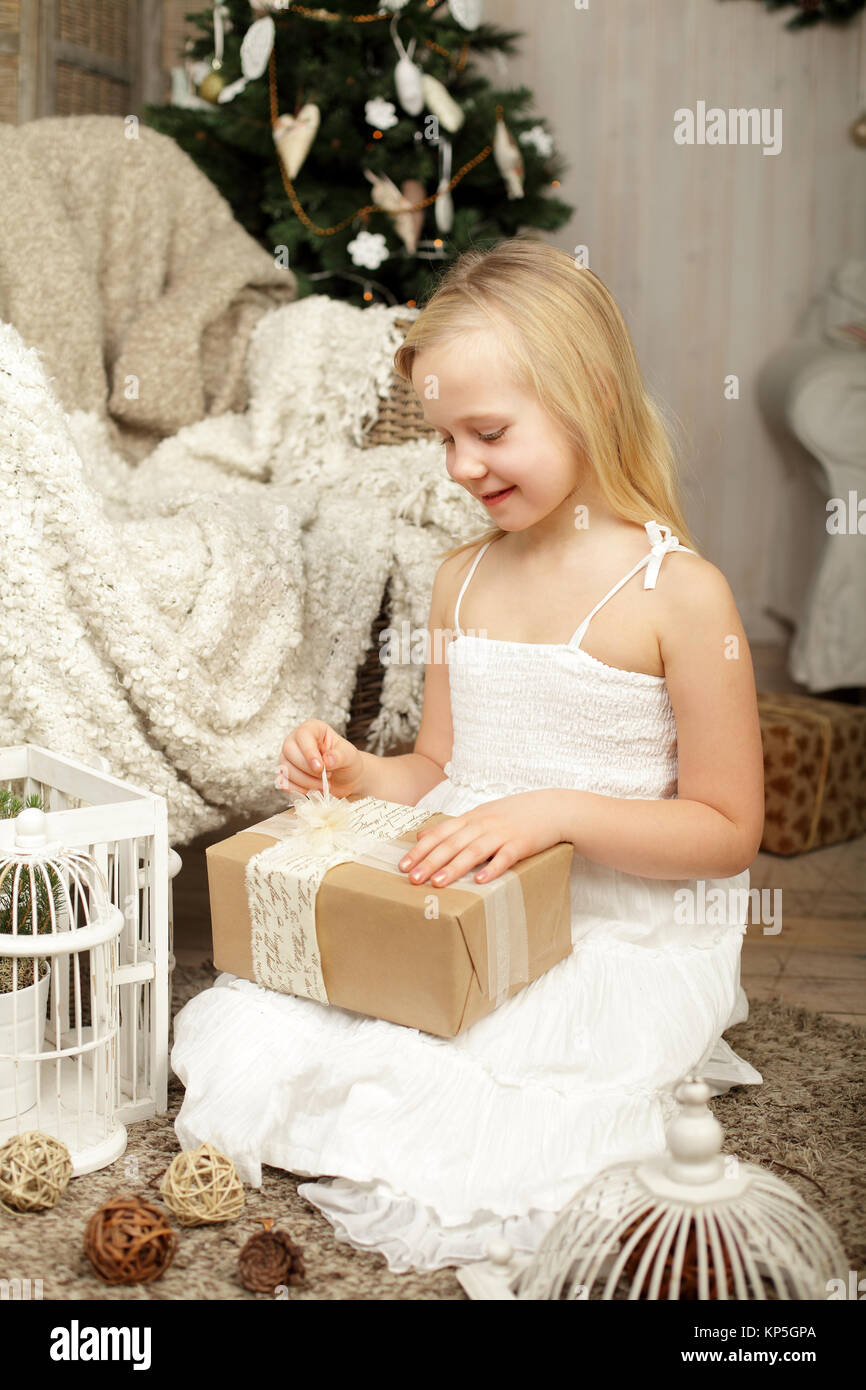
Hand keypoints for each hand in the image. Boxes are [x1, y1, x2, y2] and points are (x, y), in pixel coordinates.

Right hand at [275, 719, 364, 798]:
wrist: (346, 778)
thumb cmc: (347, 761)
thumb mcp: (350, 756)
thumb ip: (340, 756)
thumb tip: (328, 760)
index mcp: (312, 728)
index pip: (303, 735)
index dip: (309, 753)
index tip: (320, 768)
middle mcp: (296, 740)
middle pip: (289, 751)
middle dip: (307, 770)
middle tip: (325, 778)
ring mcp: (288, 757)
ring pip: (285, 768)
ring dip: (305, 782)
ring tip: (322, 785)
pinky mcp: (285, 773)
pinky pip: (282, 782)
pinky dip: (297, 790)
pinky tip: (311, 791)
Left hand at [397, 791, 569, 886]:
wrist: (551, 808)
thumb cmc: (513, 815)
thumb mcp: (480, 815)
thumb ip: (451, 827)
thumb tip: (421, 836)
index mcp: (471, 818)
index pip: (440, 833)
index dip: (420, 849)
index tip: (403, 865)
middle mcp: (483, 824)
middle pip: (452, 843)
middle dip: (430, 861)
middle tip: (413, 879)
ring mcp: (502, 833)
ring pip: (474, 851)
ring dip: (454, 867)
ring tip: (438, 883)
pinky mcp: (521, 844)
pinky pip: (505, 858)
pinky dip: (492, 869)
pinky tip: (481, 881)